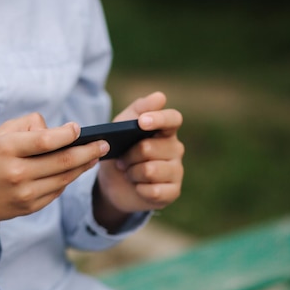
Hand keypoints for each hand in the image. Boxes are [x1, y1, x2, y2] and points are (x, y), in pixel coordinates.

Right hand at [0, 113, 109, 222]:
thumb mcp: (1, 133)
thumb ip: (30, 125)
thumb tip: (60, 131)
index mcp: (7, 150)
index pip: (45, 141)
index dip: (67, 134)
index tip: (78, 128)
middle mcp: (17, 173)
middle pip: (63, 162)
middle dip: (88, 151)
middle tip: (104, 144)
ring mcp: (25, 194)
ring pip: (65, 178)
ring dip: (84, 166)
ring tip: (95, 155)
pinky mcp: (30, 207)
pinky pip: (57, 191)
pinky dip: (68, 179)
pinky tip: (76, 169)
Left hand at [95, 92, 183, 229]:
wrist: (113, 183)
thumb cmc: (120, 150)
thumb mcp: (121, 127)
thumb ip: (138, 110)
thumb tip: (160, 97)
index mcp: (165, 130)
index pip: (173, 119)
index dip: (159, 119)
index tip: (142, 122)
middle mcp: (175, 149)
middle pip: (149, 148)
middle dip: (129, 155)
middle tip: (123, 160)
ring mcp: (176, 171)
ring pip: (150, 170)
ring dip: (132, 173)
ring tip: (129, 173)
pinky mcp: (173, 192)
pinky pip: (154, 191)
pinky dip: (139, 189)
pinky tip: (138, 187)